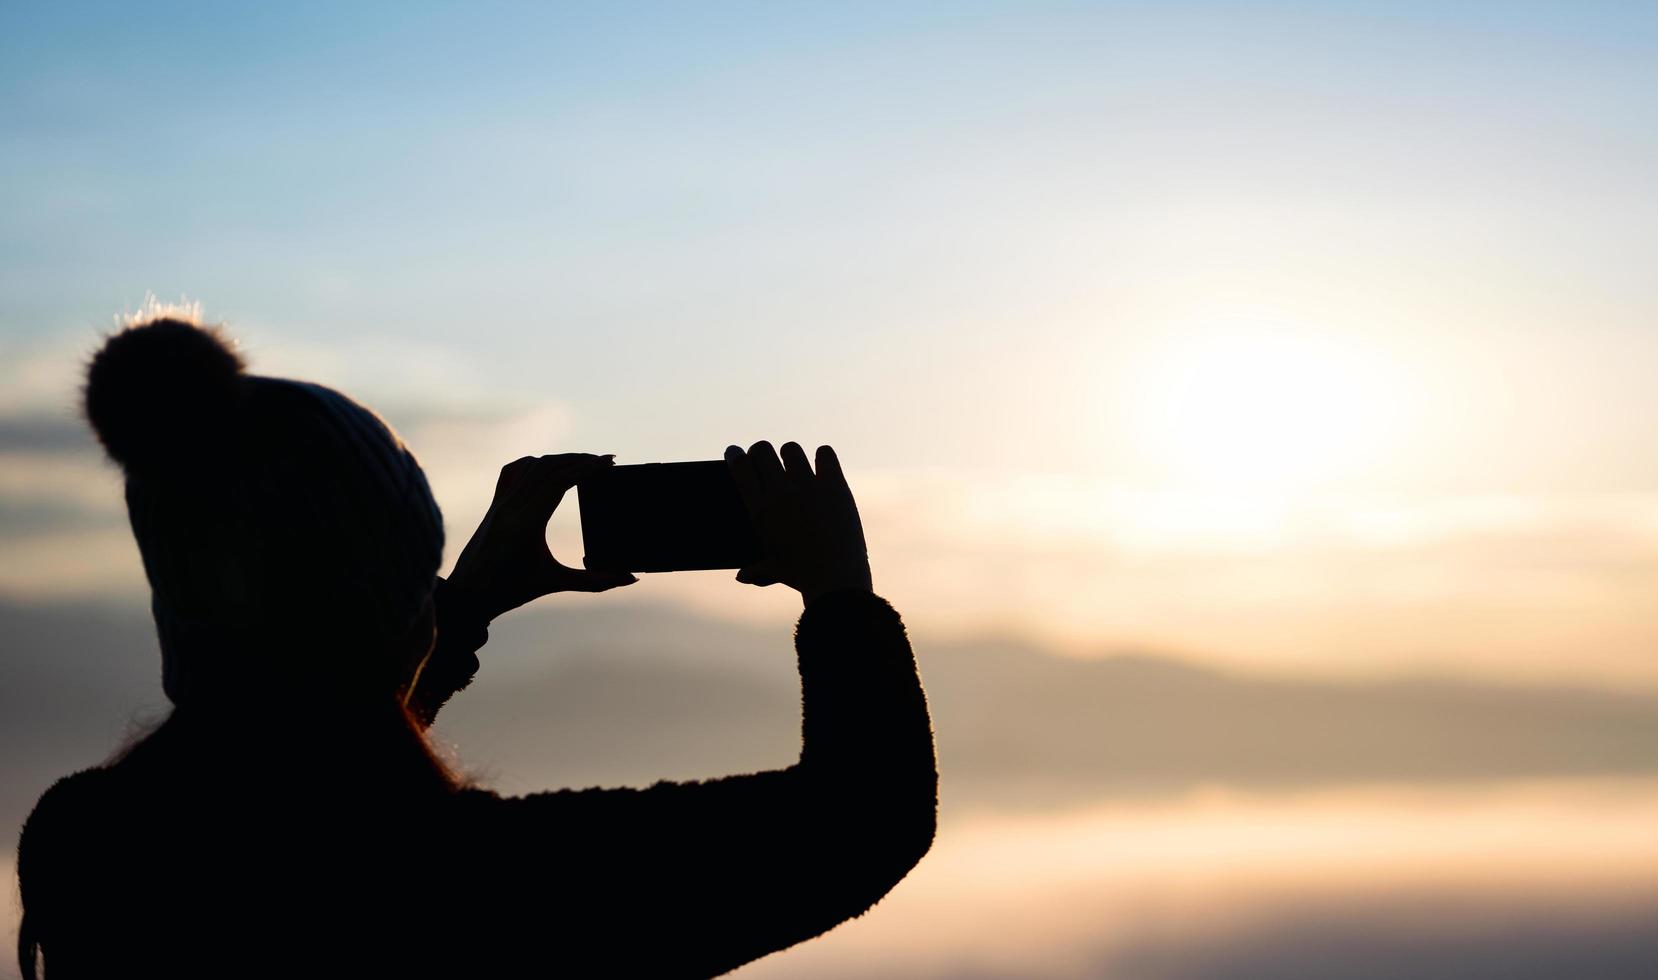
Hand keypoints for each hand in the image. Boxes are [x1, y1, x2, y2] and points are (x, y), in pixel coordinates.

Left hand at [448, 453, 636, 619]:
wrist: (467, 595)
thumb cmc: (510, 591)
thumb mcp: (555, 583)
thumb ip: (595, 581)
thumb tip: (631, 578)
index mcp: (526, 523)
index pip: (560, 481)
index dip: (587, 467)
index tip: (609, 461)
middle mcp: (511, 507)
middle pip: (549, 467)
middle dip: (579, 459)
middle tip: (604, 461)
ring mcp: (500, 503)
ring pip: (532, 466)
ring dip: (559, 459)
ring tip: (583, 462)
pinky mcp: (494, 505)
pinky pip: (512, 472)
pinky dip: (534, 463)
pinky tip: (547, 466)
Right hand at [725, 441, 872, 605]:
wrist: (835, 579)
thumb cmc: (800, 576)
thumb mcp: (774, 571)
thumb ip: (755, 570)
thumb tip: (741, 576)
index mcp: (759, 510)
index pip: (739, 466)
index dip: (735, 454)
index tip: (735, 452)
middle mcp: (780, 493)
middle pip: (762, 449)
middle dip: (761, 452)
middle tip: (766, 460)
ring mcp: (808, 486)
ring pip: (791, 449)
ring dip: (790, 455)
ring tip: (795, 466)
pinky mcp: (834, 486)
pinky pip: (825, 453)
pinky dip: (823, 458)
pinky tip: (823, 468)